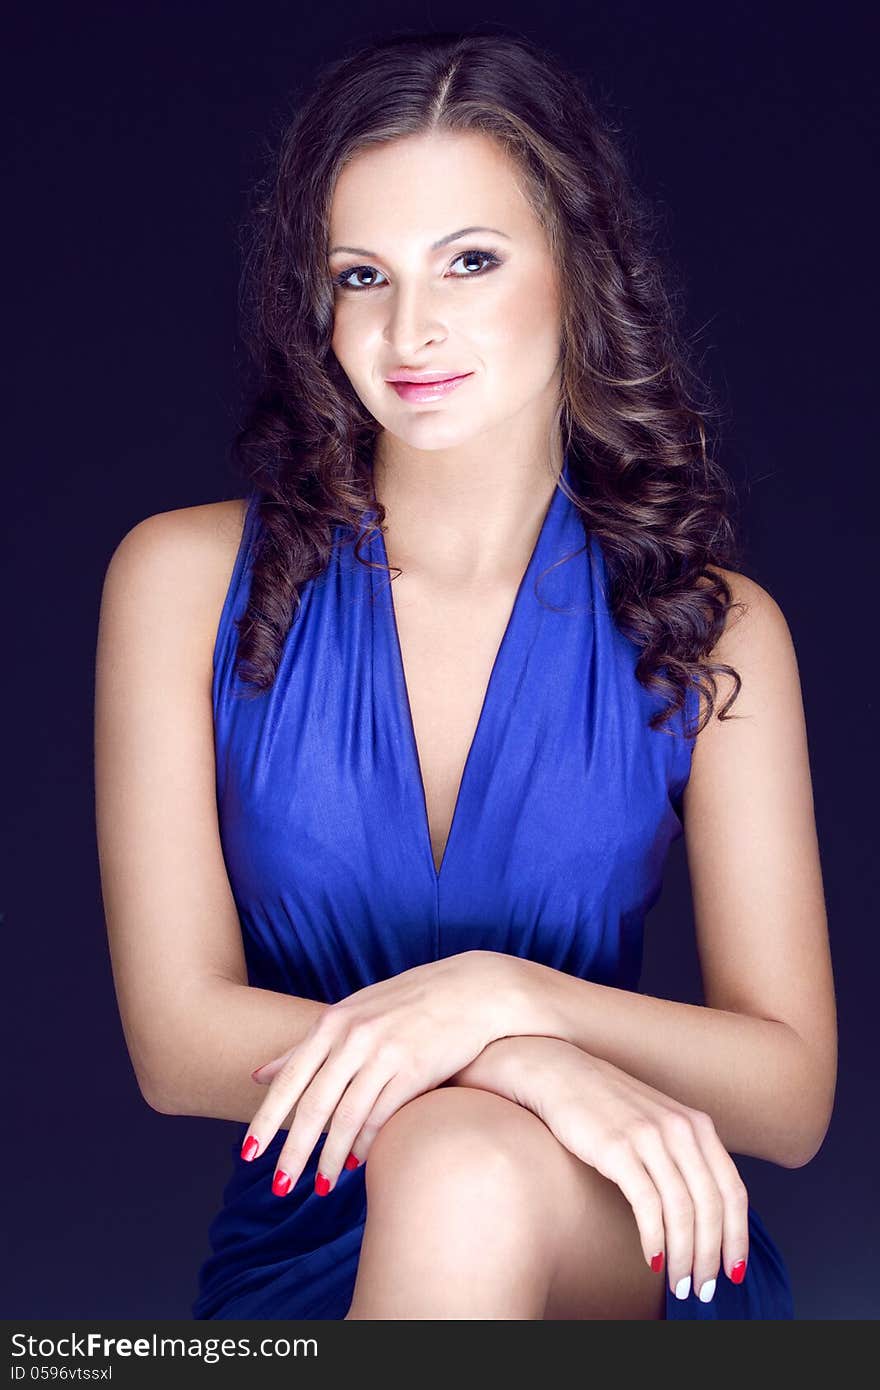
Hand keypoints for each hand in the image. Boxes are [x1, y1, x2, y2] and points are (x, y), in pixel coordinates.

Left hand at [242, 950, 513, 1197]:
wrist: (470, 990)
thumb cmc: (406, 1003)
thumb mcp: (352, 1014)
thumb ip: (305, 1045)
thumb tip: (257, 1073)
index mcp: (334, 1023)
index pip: (289, 1079)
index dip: (266, 1120)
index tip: (247, 1154)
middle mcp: (354, 1037)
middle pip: (313, 1105)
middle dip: (292, 1151)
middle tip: (279, 1186)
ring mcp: (385, 1053)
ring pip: (347, 1117)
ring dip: (330, 1157)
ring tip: (319, 1187)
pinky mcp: (415, 1069)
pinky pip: (383, 1115)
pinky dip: (367, 1143)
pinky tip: (357, 1163)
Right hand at [498, 1036, 749, 1302]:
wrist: (558, 1073)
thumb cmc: (606, 1104)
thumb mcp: (657, 1121)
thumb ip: (684, 1155)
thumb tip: (702, 1211)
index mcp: (697, 1125)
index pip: (733, 1190)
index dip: (737, 1236)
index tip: (734, 1270)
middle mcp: (681, 1129)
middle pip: (711, 1206)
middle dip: (712, 1255)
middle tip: (704, 1288)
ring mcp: (650, 1137)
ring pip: (683, 1210)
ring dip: (684, 1256)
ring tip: (679, 1284)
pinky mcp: (618, 1148)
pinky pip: (647, 1204)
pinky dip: (655, 1238)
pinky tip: (651, 1259)